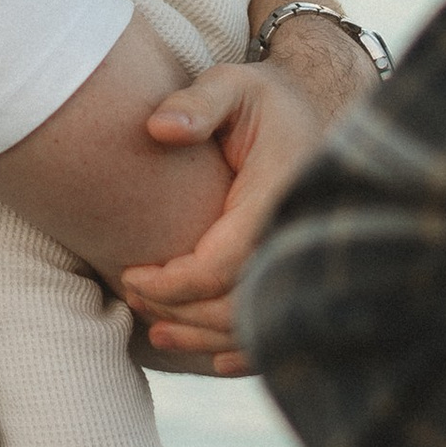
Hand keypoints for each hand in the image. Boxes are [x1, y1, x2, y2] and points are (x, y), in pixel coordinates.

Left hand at [117, 55, 329, 373]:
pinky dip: (248, 351)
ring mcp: (308, 258)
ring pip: (259, 323)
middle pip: (239, 304)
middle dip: (181, 312)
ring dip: (206, 338)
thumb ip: (198, 103)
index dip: (173, 282)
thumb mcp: (233, 85)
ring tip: (158, 332)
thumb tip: (158, 129)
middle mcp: (298, 234)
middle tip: (133, 298)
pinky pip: (285, 325)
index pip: (222, 263)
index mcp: (279, 195)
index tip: (130, 274)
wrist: (315, 111)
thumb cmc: (264, 101)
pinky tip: (216, 361)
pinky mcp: (307, 272)